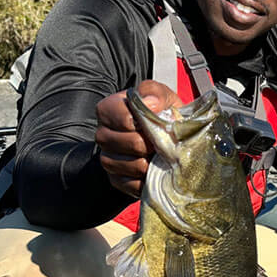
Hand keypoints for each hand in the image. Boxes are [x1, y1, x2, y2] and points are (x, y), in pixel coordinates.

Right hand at [95, 80, 181, 197]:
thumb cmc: (164, 116)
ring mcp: (108, 156)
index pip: (112, 113)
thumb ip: (155, 93)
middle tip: (158, 143)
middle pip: (113, 141)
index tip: (149, 123)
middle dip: (142, 144)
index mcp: (110, 109)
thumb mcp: (164, 98)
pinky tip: (153, 172)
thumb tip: (149, 103)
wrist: (173, 141)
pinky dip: (142, 180)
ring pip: (117, 163)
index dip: (134, 120)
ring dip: (143, 163)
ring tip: (157, 157)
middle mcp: (103, 133)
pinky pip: (124, 183)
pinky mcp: (116, 178)